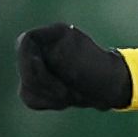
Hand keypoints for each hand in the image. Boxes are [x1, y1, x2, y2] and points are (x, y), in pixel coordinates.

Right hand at [17, 23, 131, 110]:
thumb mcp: (78, 60)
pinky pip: (30, 97)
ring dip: (49, 96)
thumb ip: (53, 55)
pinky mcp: (39, 84)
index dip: (34, 61)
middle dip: (45, 84)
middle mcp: (43, 47)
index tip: (50, 73)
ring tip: (71, 95)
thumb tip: (28, 43)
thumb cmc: (100, 71)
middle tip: (66, 93)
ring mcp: (39, 66)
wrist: (113, 88)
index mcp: (54, 34)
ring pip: (26, 87)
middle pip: (24, 67)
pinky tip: (65, 99)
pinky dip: (47, 102)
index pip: (26, 42)